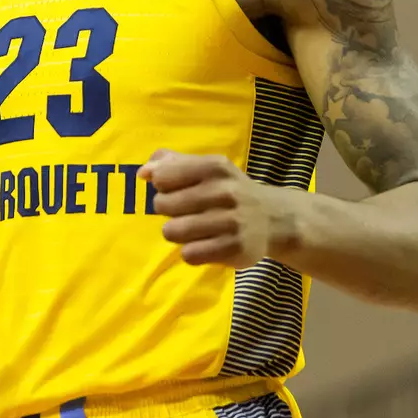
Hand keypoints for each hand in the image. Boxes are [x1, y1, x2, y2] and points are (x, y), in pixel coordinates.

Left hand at [141, 150, 280, 268]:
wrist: (274, 218)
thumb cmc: (230, 190)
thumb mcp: (208, 168)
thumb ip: (172, 163)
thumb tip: (143, 173)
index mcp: (215, 167)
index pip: (163, 177)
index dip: (163, 185)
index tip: (176, 189)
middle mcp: (224, 192)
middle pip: (162, 205)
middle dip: (168, 210)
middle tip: (185, 211)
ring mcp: (230, 222)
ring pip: (172, 231)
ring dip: (177, 232)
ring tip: (193, 229)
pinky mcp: (233, 249)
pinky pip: (189, 254)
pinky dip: (191, 251)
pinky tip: (204, 244)